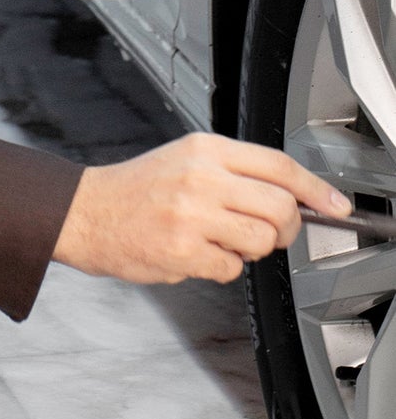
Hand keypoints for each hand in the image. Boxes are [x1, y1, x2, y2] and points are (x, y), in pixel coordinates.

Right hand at [53, 132, 352, 284]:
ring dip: (249, 248)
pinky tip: (194, 254)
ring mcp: (191, 215)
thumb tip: (290, 196)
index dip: (316, 189)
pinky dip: (218, 267)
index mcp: (205, 150)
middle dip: (284, 227)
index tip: (335, 205)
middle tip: (269, 232)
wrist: (83, 212)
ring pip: (261, 240)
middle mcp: (200, 178)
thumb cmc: (133, 190)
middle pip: (281, 207)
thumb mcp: (184, 159)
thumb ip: (233, 171)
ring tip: (219, 241)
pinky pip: (230, 268)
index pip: (280, 166)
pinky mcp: (181, 250)